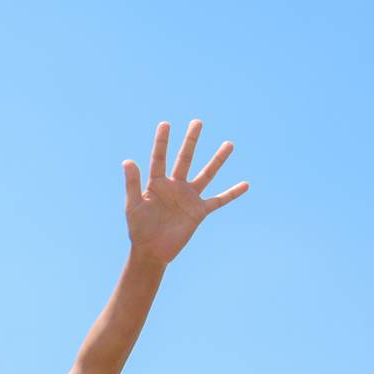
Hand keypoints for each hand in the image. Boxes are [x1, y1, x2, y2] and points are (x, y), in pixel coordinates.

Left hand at [123, 120, 248, 265]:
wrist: (151, 251)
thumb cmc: (138, 229)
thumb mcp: (133, 206)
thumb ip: (132, 183)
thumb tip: (127, 161)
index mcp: (156, 184)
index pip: (159, 158)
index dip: (162, 142)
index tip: (165, 124)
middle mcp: (175, 186)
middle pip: (185, 159)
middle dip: (191, 141)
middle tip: (197, 122)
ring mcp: (189, 197)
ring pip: (206, 174)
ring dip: (218, 160)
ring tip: (229, 144)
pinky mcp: (199, 211)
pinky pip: (219, 200)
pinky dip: (232, 193)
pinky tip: (246, 184)